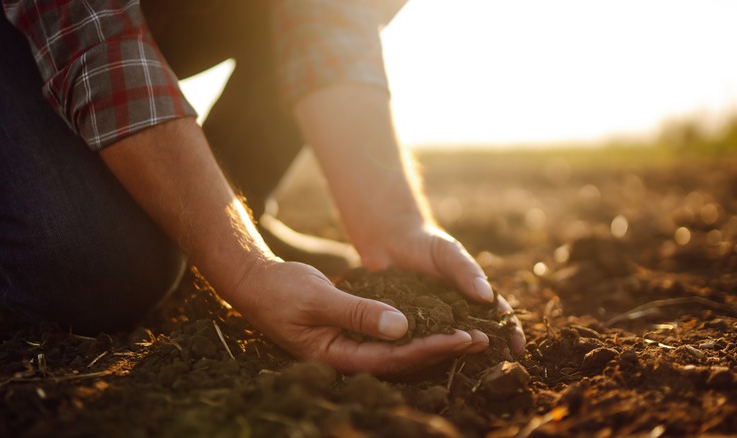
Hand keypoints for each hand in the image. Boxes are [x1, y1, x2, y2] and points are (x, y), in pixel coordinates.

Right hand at [224, 258, 487, 373]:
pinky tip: (435, 323)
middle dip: (441, 350)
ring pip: (398, 351)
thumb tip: (402, 327)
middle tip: (481, 339)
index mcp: (337, 357)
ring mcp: (349, 347)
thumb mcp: (319, 299)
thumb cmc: (281, 291)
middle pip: (402, 361)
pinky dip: (414, 331)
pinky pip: (389, 337)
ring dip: (432, 342)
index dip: (430, 349)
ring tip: (469, 334)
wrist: (255, 283)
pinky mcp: (351, 334)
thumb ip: (358, 313)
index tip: (462, 337)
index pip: (393, 359)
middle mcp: (347, 357)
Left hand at [357, 222, 526, 355]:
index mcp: (472, 296)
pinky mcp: (409, 326)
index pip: (498, 316)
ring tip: (467, 370)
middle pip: (478, 336)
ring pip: (450, 344)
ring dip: (459, 356)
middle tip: (496, 368)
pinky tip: (428, 364)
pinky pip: (420, 342)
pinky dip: (427, 353)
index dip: (510, 332)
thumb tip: (487, 296)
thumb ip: (466, 271)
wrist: (389, 241)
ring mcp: (433, 322)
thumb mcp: (448, 252)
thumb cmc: (426, 243)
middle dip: (490, 352)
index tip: (517, 348)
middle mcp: (456, 313)